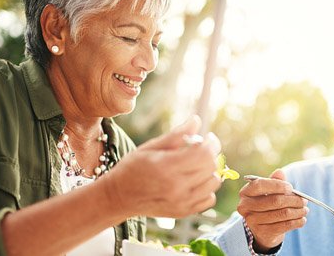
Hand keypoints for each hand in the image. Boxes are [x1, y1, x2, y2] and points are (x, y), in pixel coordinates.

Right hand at [102, 115, 221, 218]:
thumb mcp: (151, 147)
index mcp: (167, 167)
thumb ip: (176, 135)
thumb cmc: (133, 167)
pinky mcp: (184, 212)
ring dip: (210, 171)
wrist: (119, 197)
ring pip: (214, 182)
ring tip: (197, 165)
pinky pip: (209, 199)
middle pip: (211, 166)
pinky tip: (195, 181)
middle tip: (201, 149)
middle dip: (210, 154)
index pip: (203, 153)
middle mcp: (177, 187)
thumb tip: (196, 120)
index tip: (208, 137)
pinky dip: (207, 188)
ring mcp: (182, 202)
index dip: (211, 142)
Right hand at [237, 169, 308, 252]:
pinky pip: (284, 226)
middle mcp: (245, 206)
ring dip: (297, 211)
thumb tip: (280, 172)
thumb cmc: (266, 205)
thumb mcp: (268, 191)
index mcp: (245, 192)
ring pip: (281, 214)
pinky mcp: (262, 233)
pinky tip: (302, 219)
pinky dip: (296, 222)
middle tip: (304, 200)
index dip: (277, 185)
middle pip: (274, 201)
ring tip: (305, 209)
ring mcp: (252, 221)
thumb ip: (274, 181)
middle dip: (293, 200)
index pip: (260, 185)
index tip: (290, 187)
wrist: (261, 229)